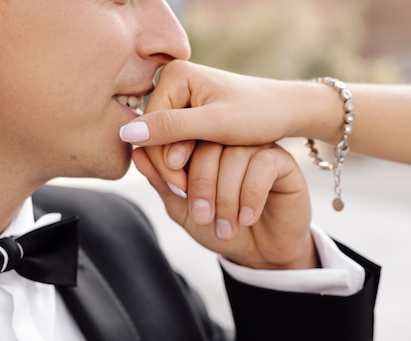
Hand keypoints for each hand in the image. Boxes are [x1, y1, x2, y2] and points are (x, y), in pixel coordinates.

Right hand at [121, 60, 336, 193]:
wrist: (285, 111)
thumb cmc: (258, 113)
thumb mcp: (215, 124)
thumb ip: (171, 128)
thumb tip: (125, 133)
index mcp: (175, 75)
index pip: (151, 126)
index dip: (163, 160)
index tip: (183, 188)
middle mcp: (173, 81)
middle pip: (156, 134)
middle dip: (171, 167)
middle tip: (191, 196)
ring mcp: (180, 97)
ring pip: (166, 142)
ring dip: (179, 169)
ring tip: (197, 193)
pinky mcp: (189, 111)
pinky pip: (178, 141)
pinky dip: (188, 162)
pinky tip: (200, 179)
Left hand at [132, 141, 317, 269]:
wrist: (259, 254)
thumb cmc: (219, 229)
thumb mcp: (183, 209)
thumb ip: (163, 182)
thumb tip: (137, 152)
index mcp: (203, 146)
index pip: (181, 136)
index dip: (173, 162)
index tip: (176, 193)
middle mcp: (230, 141)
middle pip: (209, 143)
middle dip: (201, 183)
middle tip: (202, 215)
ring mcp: (257, 148)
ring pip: (236, 154)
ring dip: (226, 195)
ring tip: (225, 226)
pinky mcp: (282, 162)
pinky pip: (263, 165)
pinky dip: (251, 195)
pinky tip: (247, 217)